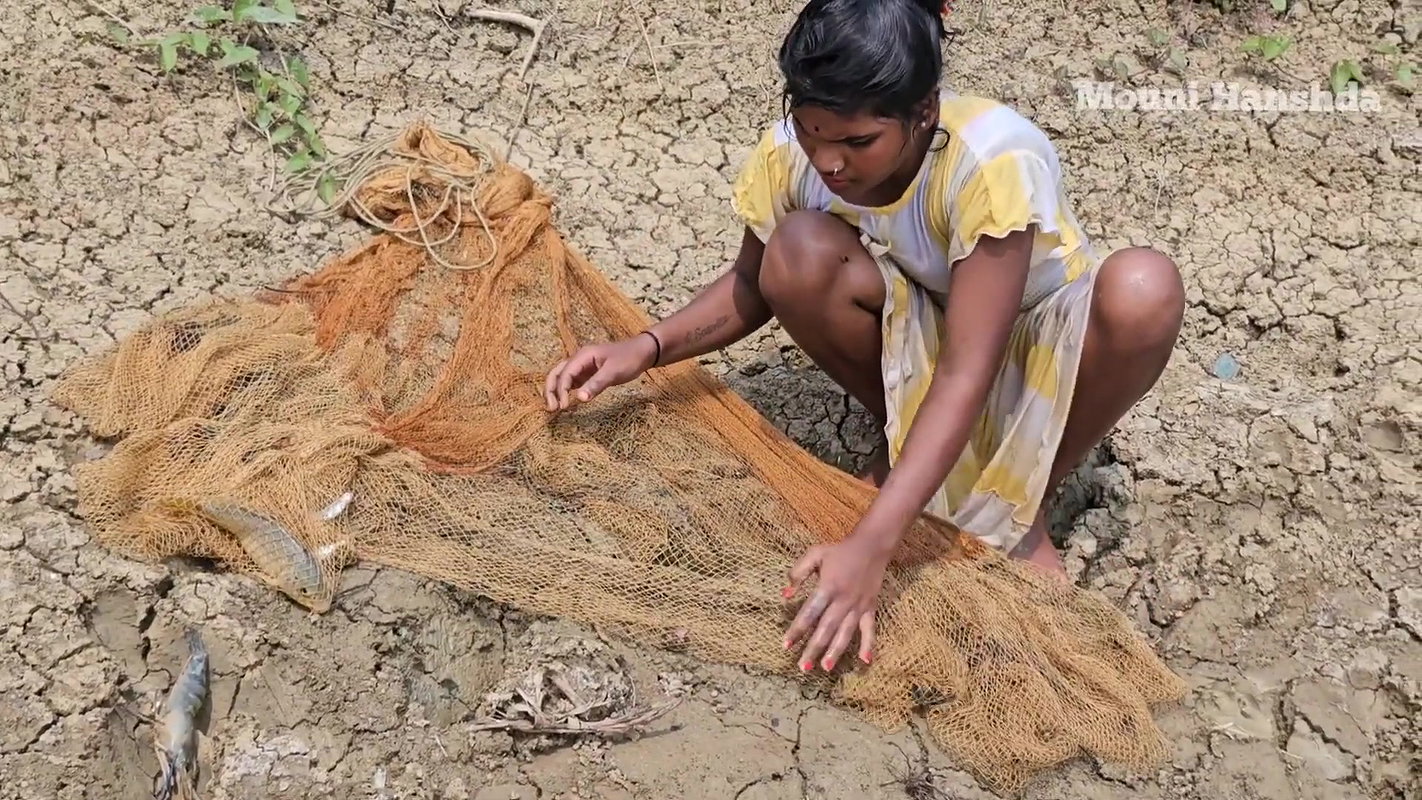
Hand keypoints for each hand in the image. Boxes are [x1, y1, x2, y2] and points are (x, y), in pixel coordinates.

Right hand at [544, 334, 657, 410]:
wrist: (643, 352)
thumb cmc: (629, 358)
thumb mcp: (613, 372)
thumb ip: (596, 384)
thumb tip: (579, 399)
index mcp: (583, 356)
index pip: (565, 373)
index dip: (561, 390)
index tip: (564, 406)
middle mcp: (579, 360)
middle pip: (557, 373)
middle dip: (551, 390)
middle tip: (551, 408)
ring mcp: (583, 367)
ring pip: (562, 378)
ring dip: (556, 391)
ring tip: (554, 407)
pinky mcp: (588, 374)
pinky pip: (572, 382)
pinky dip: (566, 391)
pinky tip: (566, 402)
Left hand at [782, 534, 891, 671]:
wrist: (872, 545)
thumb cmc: (839, 550)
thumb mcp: (815, 554)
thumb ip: (798, 573)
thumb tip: (784, 594)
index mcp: (827, 587)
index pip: (809, 612)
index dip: (797, 629)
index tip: (786, 645)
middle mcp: (843, 600)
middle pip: (826, 628)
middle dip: (814, 648)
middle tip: (802, 667)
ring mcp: (858, 606)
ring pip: (846, 632)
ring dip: (836, 651)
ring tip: (825, 667)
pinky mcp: (870, 608)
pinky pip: (870, 629)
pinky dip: (869, 645)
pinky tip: (865, 661)